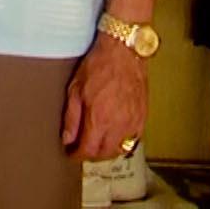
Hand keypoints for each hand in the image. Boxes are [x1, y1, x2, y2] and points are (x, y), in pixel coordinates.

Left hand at [61, 36, 148, 160]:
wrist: (123, 53)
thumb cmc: (98, 66)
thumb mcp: (75, 90)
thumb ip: (71, 118)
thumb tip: (67, 138)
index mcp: (99, 119)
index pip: (88, 150)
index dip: (77, 155)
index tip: (70, 154)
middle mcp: (118, 125)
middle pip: (104, 154)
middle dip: (91, 155)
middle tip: (81, 150)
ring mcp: (133, 123)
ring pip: (120, 149)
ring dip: (107, 151)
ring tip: (95, 144)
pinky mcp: (142, 117)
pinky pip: (133, 140)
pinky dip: (122, 143)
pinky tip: (113, 137)